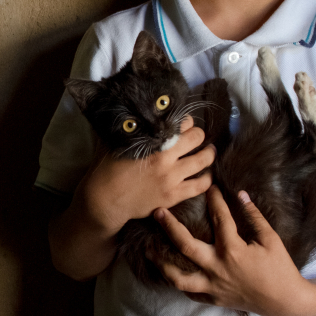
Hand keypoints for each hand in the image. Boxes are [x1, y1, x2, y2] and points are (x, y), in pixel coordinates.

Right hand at [79, 115, 214, 233]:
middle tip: (198, 136)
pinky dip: (207, 178)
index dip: (185, 121)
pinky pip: (200, 186)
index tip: (185, 123)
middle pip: (196, 138)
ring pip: (203, 161)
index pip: (180, 124)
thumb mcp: (116, 142)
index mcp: (153, 143)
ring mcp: (172, 178)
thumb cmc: (108, 169)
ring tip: (209, 151)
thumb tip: (135, 114)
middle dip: (199, 134)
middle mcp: (166, 158)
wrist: (106, 201)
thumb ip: (130, 129)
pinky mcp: (174, 196)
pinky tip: (206, 174)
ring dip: (209, 153)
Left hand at [154, 186, 312, 315]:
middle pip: (186, 246)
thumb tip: (241, 194)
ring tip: (148, 252)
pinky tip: (170, 272)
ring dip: (162, 263)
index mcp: (233, 250)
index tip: (210, 187)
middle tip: (157, 212)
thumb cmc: (280, 268)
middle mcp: (218, 268)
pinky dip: (179, 282)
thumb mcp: (271, 239)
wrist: (285, 301)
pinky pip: (190, 292)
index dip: (214, 200)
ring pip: (180, 277)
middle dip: (169, 227)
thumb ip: (254, 216)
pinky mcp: (214, 299)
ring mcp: (214, 286)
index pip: (219, 219)